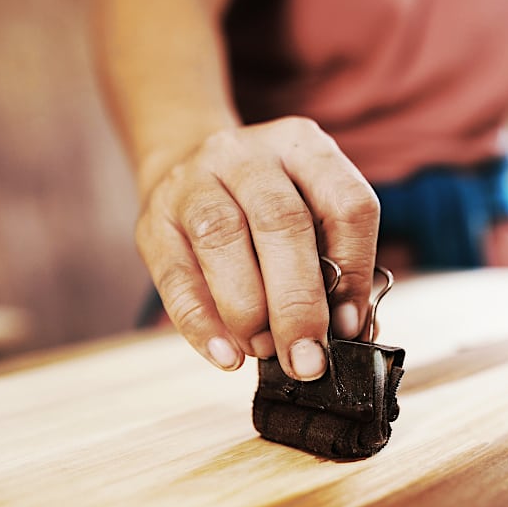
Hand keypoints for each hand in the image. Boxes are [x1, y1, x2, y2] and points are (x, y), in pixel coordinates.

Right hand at [135, 116, 379, 378]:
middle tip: (309, 359)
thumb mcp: (310, 213)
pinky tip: (227, 355)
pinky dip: (203, 324)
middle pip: (282, 222)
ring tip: (267, 351)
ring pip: (222, 240)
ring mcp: (194, 180)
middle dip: (299, 303)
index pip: (347, 204)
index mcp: (305, 147)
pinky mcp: (153, 220)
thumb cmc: (266, 206)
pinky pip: (176, 276)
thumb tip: (352, 333)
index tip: (350, 326)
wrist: (188, 167)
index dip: (354, 269)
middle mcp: (248, 155)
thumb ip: (336, 266)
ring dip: (250, 311)